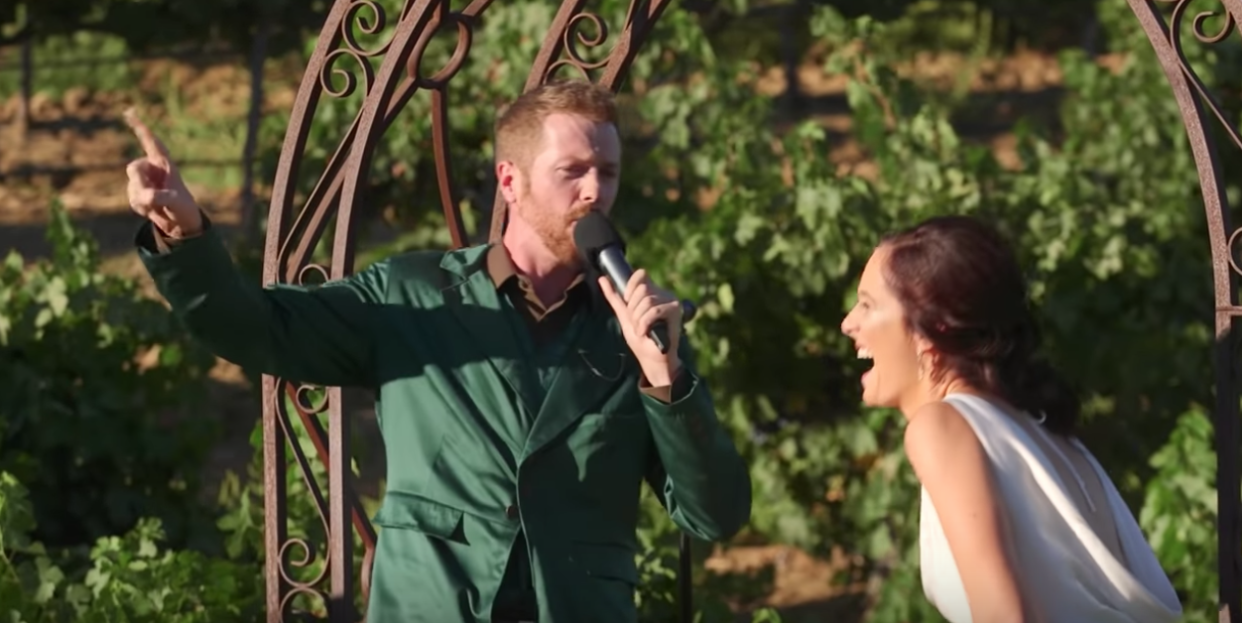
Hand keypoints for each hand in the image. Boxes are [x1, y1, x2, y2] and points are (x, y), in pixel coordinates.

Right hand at [124, 108, 201, 237]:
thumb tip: (148, 196)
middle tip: (151, 198)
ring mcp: (143, 181)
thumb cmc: (184, 207)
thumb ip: (163, 197)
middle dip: (139, 183)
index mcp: (164, 163)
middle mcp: (152, 169)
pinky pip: (132, 198)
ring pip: (132, 186)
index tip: (129, 112)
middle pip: (134, 168)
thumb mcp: (178, 202)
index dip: (140, 128)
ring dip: (143, 199)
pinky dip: (141, 206)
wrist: (180, 222)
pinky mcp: (137, 192)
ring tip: (158, 206)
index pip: (151, 142)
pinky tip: (152, 211)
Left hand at [598, 269, 682, 385]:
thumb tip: (602, 278)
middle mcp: (663, 294)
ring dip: (639, 320)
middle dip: (633, 310)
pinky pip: (654, 311)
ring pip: (647, 301)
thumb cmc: (640, 339)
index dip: (630, 286)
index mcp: (652, 292)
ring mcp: (671, 301)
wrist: (652, 359)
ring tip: (642, 330)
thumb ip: (614, 297)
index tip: (626, 300)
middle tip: (637, 324)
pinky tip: (645, 333)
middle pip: (641, 289)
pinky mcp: (675, 311)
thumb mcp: (624, 315)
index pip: (641, 275)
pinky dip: (645, 323)